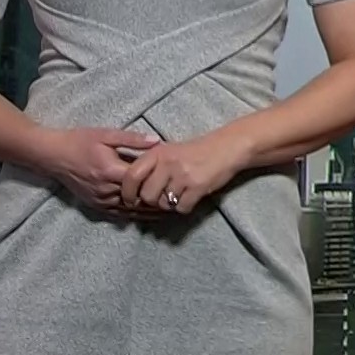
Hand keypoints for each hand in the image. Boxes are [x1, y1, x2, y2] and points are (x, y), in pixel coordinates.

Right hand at [37, 127, 166, 219]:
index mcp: (110, 171)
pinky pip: (118, 215)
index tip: (176, 183)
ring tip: (170, 210)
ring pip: (130, 210)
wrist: (52, 155)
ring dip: (150, 211)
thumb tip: (158, 142)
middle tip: (179, 200)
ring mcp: (99, 200)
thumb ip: (133, 140)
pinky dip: (135, 216)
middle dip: (158, 200)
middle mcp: (105, 189)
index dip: (159, 183)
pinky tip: (149, 216)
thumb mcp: (106, 135)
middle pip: (138, 199)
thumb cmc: (79, 141)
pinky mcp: (95, 205)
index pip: (141, 182)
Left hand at [120, 129, 249, 214]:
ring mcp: (183, 175)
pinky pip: (181, 208)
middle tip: (163, 196)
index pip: (131, 176)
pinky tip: (191, 197)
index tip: (130, 200)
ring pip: (165, 203)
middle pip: (147, 195)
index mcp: (157, 153)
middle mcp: (167, 164)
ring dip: (170, 204)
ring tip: (180, 194)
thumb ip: (151, 166)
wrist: (227, 147)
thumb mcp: (170, 151)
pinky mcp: (197, 187)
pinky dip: (185, 207)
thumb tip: (134, 191)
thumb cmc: (196, 151)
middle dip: (153, 201)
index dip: (127, 192)